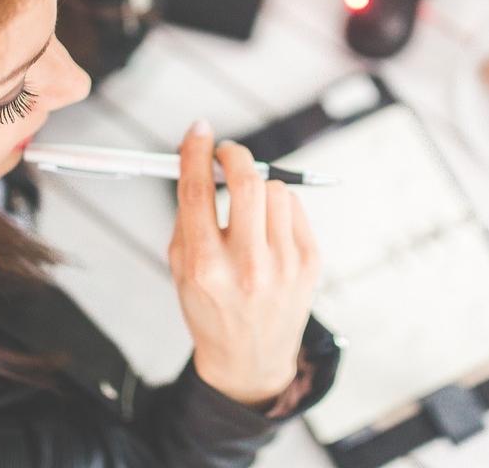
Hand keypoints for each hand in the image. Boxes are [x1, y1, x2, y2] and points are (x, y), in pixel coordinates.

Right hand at [168, 120, 320, 407]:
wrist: (250, 358)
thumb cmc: (211, 307)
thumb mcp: (180, 268)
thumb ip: (187, 215)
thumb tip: (199, 158)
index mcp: (204, 266)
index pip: (197, 190)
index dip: (196, 151)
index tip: (199, 130)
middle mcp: (245, 265)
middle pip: (246, 182)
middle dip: (234, 154)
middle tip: (226, 153)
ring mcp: (283, 264)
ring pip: (274, 189)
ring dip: (257, 186)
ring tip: (248, 208)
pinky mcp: (309, 261)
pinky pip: (294, 207)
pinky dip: (278, 206)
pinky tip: (267, 227)